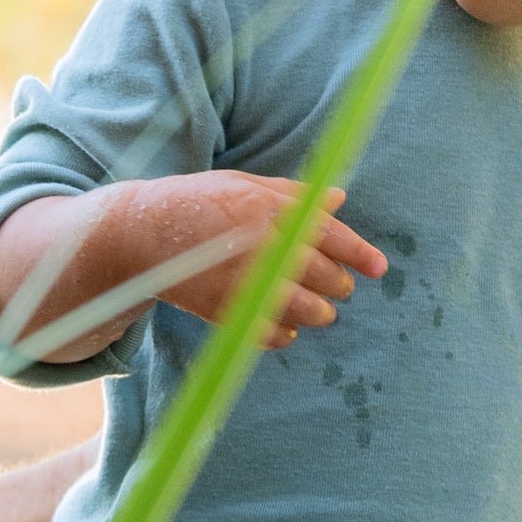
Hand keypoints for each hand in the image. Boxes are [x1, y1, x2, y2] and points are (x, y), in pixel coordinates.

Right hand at [122, 170, 388, 346]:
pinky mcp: (226, 312)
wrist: (141, 235)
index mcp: (271, 210)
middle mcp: (262, 247)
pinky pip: (273, 335)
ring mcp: (244, 283)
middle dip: (338, 285)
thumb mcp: (245, 186)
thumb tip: (338, 200)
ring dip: (318, 313)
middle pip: (325, 277)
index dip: (360, 253)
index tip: (380, 268)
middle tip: (337, 286)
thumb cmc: (199, 203)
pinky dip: (285, 334)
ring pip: (307, 311)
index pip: (331, 235)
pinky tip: (284, 325)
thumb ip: (294, 196)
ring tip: (314, 308)